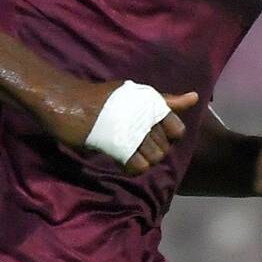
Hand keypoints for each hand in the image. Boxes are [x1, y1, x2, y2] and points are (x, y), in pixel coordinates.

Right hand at [39, 79, 198, 175]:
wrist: (67, 104)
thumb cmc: (100, 100)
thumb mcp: (135, 94)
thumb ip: (165, 101)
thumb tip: (194, 98)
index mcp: (151, 101)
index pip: (177, 129)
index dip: (166, 136)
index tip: (149, 133)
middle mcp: (146, 114)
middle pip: (165, 148)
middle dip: (152, 150)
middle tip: (132, 143)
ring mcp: (133, 130)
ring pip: (154, 158)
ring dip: (142, 159)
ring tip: (126, 151)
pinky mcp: (119, 145)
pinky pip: (139, 167)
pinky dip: (132, 167)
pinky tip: (121, 159)